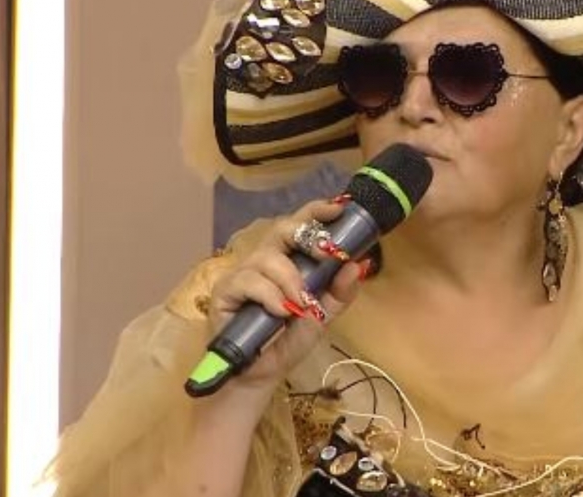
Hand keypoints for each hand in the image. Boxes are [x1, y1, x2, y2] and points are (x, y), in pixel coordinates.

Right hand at [206, 197, 366, 391]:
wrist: (259, 374)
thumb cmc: (287, 340)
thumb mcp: (322, 316)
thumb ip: (339, 292)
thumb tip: (358, 264)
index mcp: (288, 260)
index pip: (300, 225)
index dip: (317, 212)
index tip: (339, 209)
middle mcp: (264, 260)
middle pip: (281, 230)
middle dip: (306, 236)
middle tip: (325, 254)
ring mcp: (242, 274)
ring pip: (267, 258)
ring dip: (291, 280)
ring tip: (301, 304)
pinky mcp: (224, 291)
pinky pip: (248, 281)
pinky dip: (270, 296)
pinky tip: (280, 312)